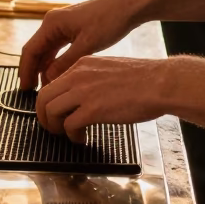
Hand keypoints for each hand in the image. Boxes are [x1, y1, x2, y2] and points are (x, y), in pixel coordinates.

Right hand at [18, 0, 146, 89]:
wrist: (128, 6)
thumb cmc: (109, 21)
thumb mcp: (87, 46)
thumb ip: (65, 63)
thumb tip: (48, 80)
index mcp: (52, 23)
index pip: (30, 50)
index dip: (25, 71)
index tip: (24, 88)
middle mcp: (53, 22)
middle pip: (35, 50)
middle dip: (32, 71)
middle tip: (30, 92)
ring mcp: (61, 25)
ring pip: (46, 50)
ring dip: (43, 68)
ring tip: (44, 88)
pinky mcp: (71, 28)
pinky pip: (57, 48)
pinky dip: (54, 62)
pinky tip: (57, 75)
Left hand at [35, 56, 170, 140]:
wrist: (160, 83)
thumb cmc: (144, 79)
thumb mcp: (109, 69)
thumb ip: (92, 79)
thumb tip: (84, 95)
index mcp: (82, 64)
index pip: (52, 82)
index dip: (49, 101)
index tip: (55, 112)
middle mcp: (78, 75)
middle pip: (43, 97)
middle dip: (43, 116)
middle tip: (52, 127)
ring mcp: (83, 92)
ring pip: (50, 110)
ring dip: (54, 127)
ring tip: (65, 135)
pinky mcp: (93, 109)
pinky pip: (69, 124)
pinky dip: (72, 135)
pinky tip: (82, 138)